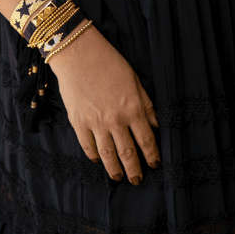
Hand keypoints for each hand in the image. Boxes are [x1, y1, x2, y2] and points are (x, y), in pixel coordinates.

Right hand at [46, 24, 159, 184]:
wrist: (78, 53)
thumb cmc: (109, 62)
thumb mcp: (134, 80)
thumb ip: (146, 104)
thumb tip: (156, 124)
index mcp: (133, 108)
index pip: (146, 140)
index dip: (151, 155)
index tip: (155, 164)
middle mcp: (116, 120)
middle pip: (128, 152)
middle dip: (135, 169)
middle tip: (137, 180)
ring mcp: (95, 123)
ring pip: (108, 154)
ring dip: (115, 169)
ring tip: (119, 177)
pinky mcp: (78, 122)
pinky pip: (88, 146)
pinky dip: (94, 155)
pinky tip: (98, 160)